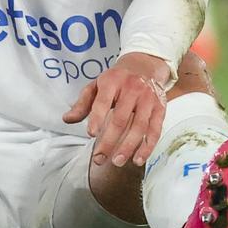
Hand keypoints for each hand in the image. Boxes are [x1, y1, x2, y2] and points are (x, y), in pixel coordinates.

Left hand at [61, 53, 170, 167]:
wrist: (145, 66)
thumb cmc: (117, 80)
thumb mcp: (97, 85)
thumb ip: (82, 104)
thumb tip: (67, 120)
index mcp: (113, 81)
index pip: (104, 101)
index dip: (97, 117)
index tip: (90, 134)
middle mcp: (133, 89)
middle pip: (121, 119)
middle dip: (109, 141)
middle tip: (99, 159)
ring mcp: (148, 99)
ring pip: (140, 126)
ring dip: (128, 147)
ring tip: (117, 161)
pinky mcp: (160, 107)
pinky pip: (155, 129)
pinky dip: (148, 146)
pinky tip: (138, 159)